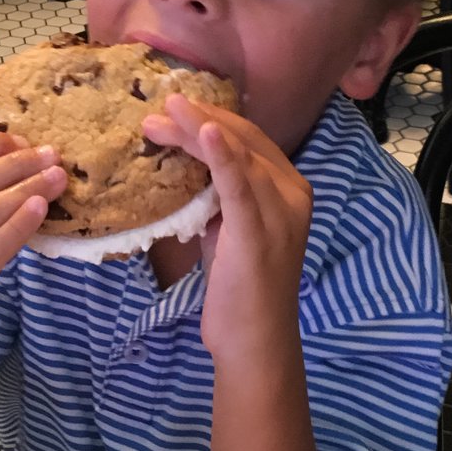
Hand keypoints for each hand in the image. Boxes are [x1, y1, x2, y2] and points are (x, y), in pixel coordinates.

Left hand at [143, 95, 311, 353]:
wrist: (254, 341)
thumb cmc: (240, 290)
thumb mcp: (231, 230)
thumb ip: (222, 196)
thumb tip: (189, 165)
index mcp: (290, 189)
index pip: (249, 140)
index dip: (212, 120)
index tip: (174, 110)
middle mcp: (293, 194)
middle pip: (243, 141)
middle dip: (199, 120)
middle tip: (158, 109)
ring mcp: (280, 212)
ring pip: (236, 156)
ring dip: (196, 131)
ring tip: (161, 117)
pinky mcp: (259, 232)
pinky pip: (238, 185)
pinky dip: (221, 155)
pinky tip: (204, 131)